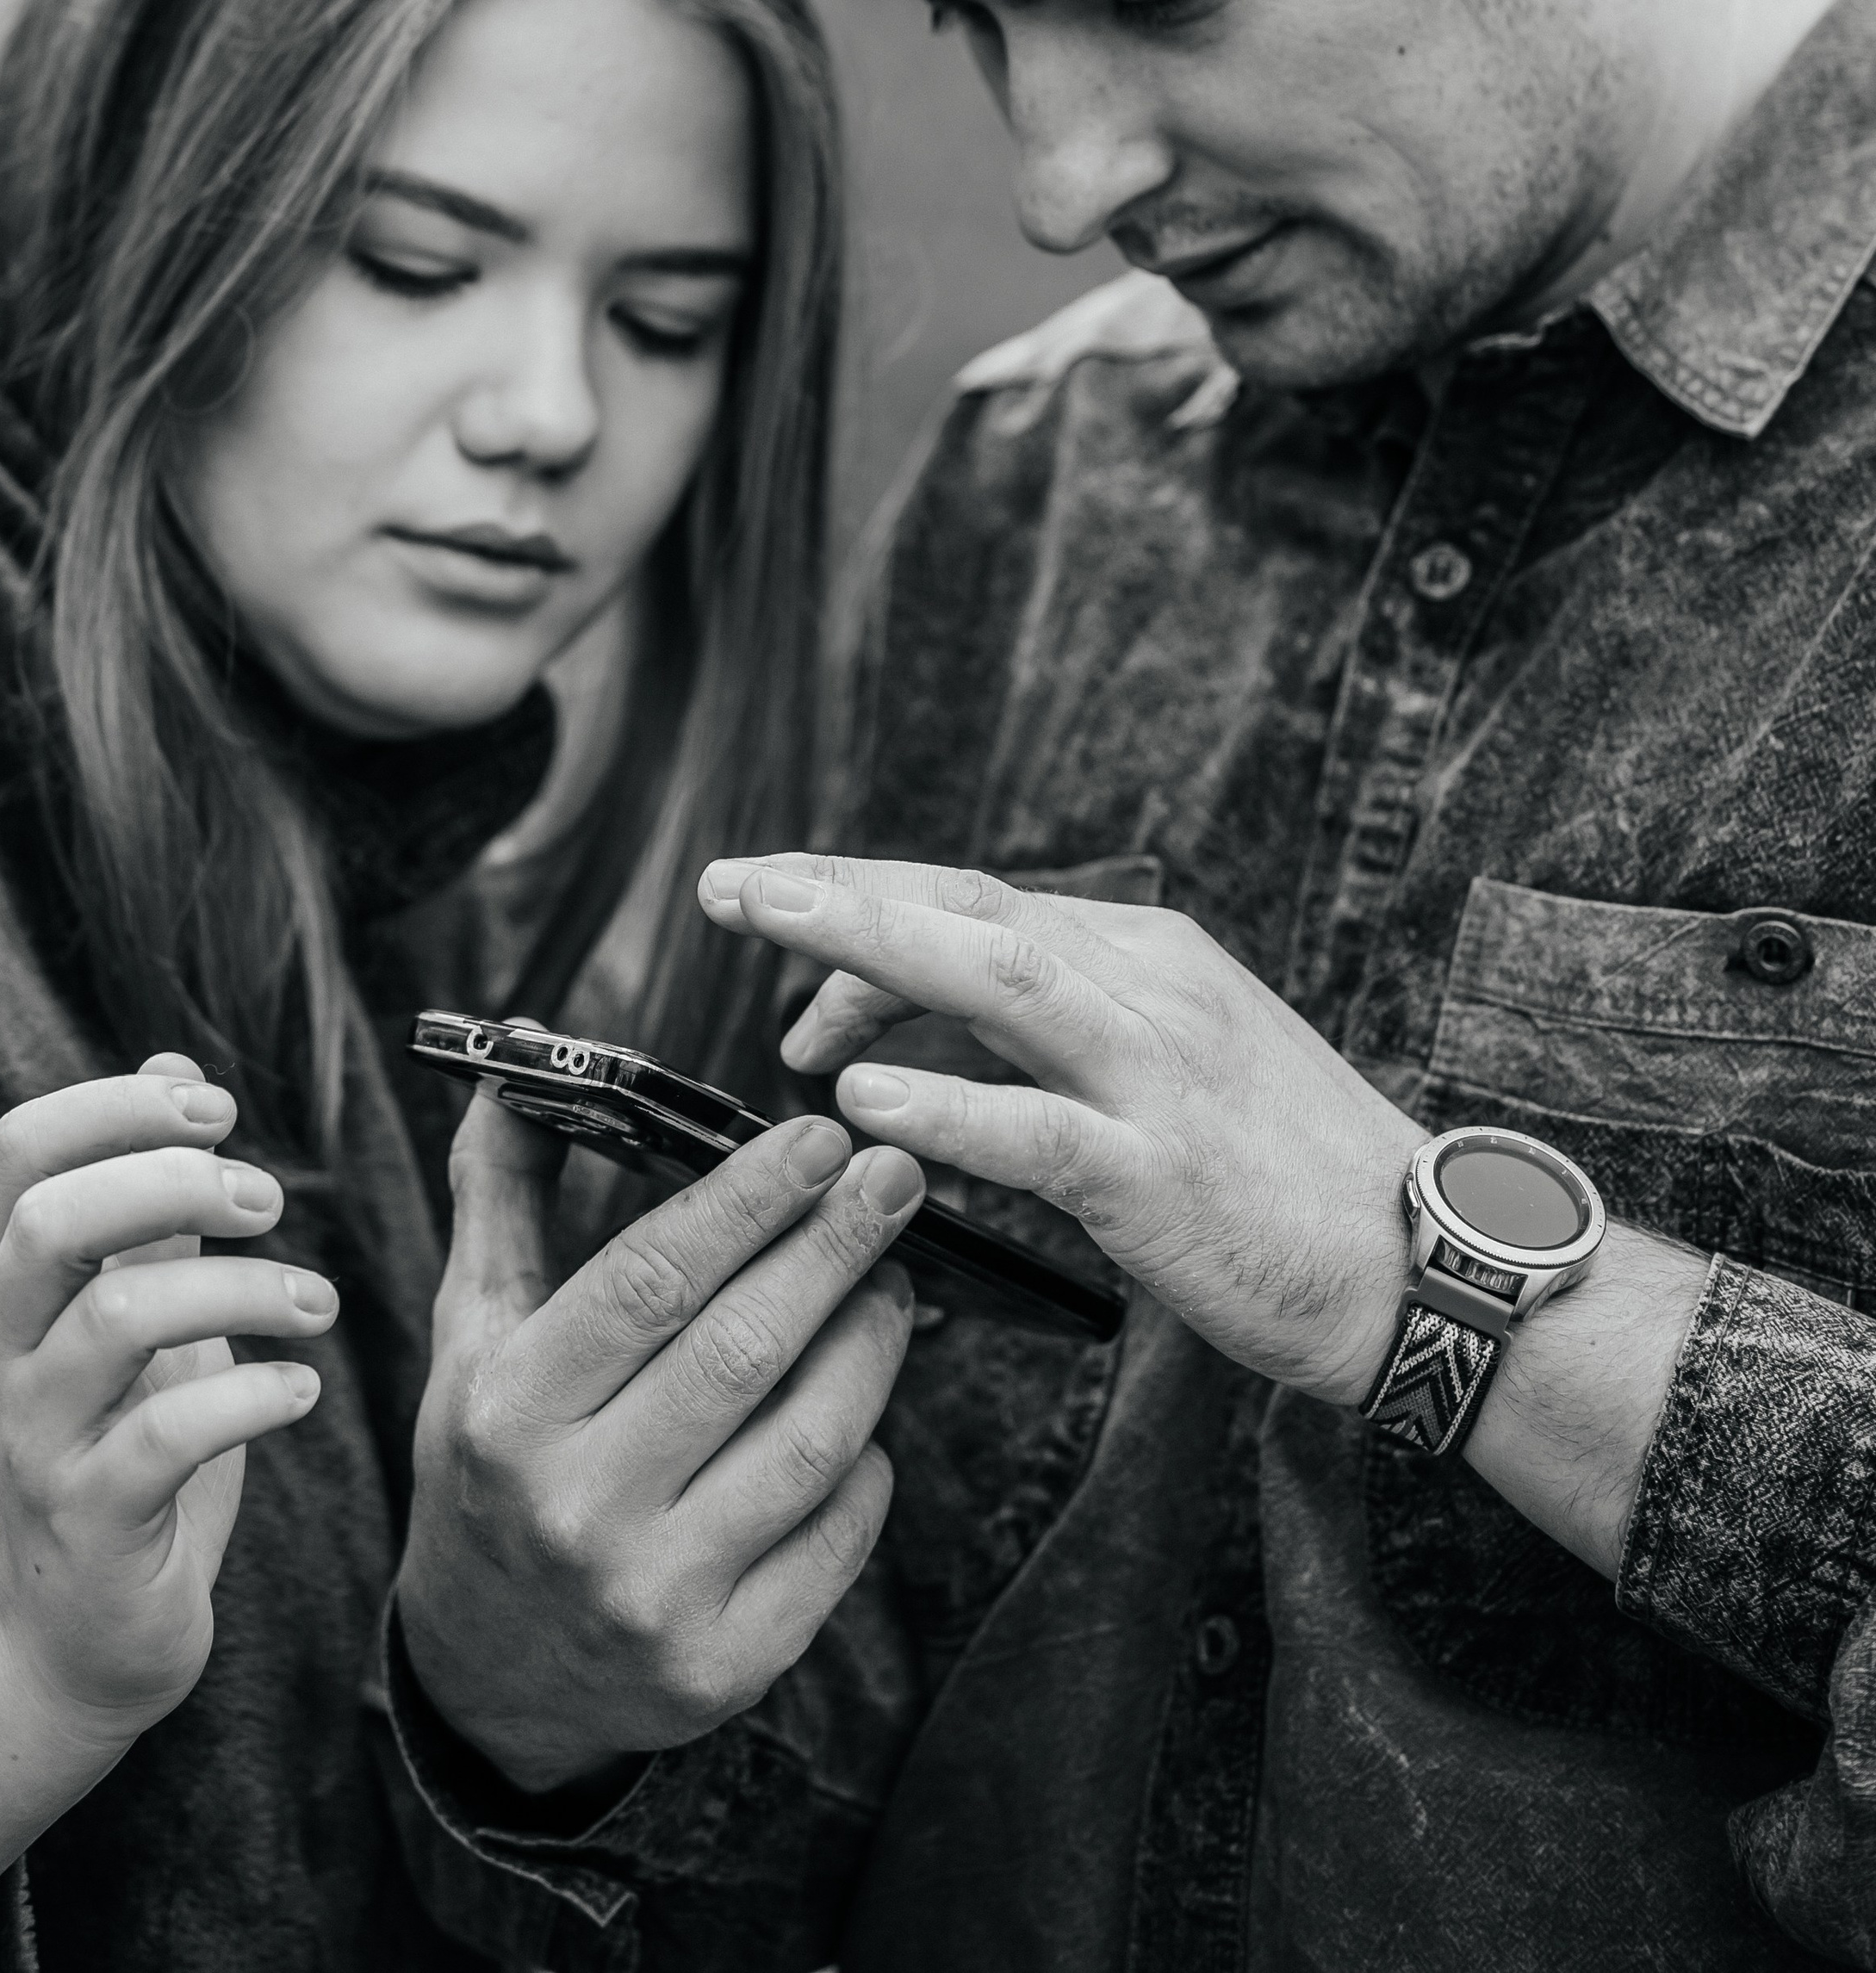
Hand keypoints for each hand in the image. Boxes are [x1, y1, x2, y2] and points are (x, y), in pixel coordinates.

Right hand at [0, 1052, 338, 1741]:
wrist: (78, 1639)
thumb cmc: (124, 1451)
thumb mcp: (134, 1310)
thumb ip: (153, 1202)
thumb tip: (174, 1062)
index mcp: (31, 1287)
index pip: (21, 1150)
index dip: (114, 1103)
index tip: (216, 1106)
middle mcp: (18, 1351)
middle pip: (50, 1221)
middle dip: (173, 1181)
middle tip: (271, 1200)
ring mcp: (44, 1439)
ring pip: (117, 1321)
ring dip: (242, 1291)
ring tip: (320, 1304)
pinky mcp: (93, 1523)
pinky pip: (162, 1441)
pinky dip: (251, 1399)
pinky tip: (303, 1393)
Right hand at [398, 1089, 921, 1794]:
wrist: (488, 1675)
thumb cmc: (492, 1464)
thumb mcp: (472, 1330)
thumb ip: (503, 1188)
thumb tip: (529, 1052)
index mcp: (509, 1412)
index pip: (649, 1282)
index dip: (746, 1201)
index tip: (818, 1136)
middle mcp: (578, 1510)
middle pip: (744, 1352)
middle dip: (835, 1249)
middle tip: (894, 1177)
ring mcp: (656, 1597)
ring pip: (811, 1441)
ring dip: (872, 1343)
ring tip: (894, 1278)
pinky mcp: (726, 1667)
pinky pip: (837, 1536)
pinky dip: (868, 1458)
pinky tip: (864, 1406)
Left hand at [699, 854, 1420, 1406]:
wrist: (1426, 1266)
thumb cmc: (1286, 1178)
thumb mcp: (1177, 1065)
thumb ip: (1060, 1033)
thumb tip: (917, 1027)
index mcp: (1147, 957)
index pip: (977, 900)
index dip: (864, 899)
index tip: (773, 905)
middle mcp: (1149, 989)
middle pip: (968, 910)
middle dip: (838, 890)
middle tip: (727, 886)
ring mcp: (1159, 1077)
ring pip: (994, 978)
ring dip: (867, 950)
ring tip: (765, 935)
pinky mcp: (1164, 1175)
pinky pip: (1037, 1127)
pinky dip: (945, 1103)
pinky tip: (860, 1102)